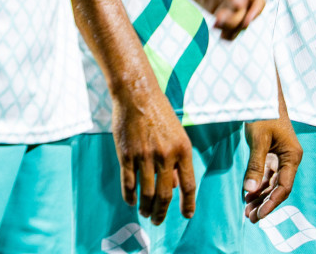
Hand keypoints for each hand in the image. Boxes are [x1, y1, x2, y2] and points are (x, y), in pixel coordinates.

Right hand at [111, 80, 193, 224]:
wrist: (137, 95)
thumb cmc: (159, 113)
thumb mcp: (177, 134)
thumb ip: (177, 160)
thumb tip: (175, 186)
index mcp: (183, 149)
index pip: (189, 185)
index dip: (188, 203)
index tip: (187, 215)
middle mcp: (166, 155)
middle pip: (166, 194)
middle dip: (163, 212)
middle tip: (158, 221)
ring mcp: (145, 156)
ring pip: (147, 193)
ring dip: (146, 208)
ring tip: (145, 213)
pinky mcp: (127, 156)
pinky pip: (129, 184)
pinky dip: (130, 197)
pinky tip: (131, 201)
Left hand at [168, 0, 265, 39]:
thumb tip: (242, 5)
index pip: (258, 0)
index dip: (255, 12)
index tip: (245, 19)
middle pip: (247, 15)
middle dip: (236, 20)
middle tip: (219, 18)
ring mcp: (228, 3)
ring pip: (237, 23)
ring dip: (230, 29)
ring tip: (216, 26)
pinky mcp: (217, 10)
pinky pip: (225, 25)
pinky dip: (224, 31)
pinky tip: (216, 30)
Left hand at [243, 117, 301, 221]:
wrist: (263, 95)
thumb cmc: (264, 113)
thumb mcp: (259, 139)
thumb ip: (255, 165)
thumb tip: (250, 191)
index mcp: (292, 156)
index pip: (284, 187)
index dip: (272, 203)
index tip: (259, 214)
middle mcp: (289, 159)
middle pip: (279, 188)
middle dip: (265, 204)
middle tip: (250, 218)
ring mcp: (281, 157)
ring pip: (272, 184)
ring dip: (261, 197)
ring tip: (247, 211)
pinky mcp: (272, 154)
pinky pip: (267, 175)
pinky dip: (258, 186)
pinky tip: (248, 196)